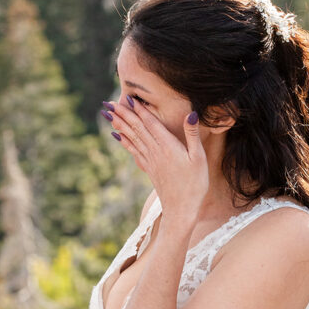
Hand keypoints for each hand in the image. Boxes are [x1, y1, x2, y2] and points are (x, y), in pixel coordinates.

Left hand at [108, 101, 208, 223]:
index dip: (139, 110)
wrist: (182, 210)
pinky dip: (124, 141)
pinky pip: (133, 151)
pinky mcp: (149, 169)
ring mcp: (150, 161)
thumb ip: (193, 134)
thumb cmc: (195, 184)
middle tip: (108, 103)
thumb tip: (191, 113)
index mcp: (168, 146)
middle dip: (123, 115)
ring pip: (132, 138)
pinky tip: (117, 135)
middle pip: (137, 129)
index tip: (127, 98)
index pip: (150, 123)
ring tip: (108, 115)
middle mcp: (155, 152)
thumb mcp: (199, 158)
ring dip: (120, 125)